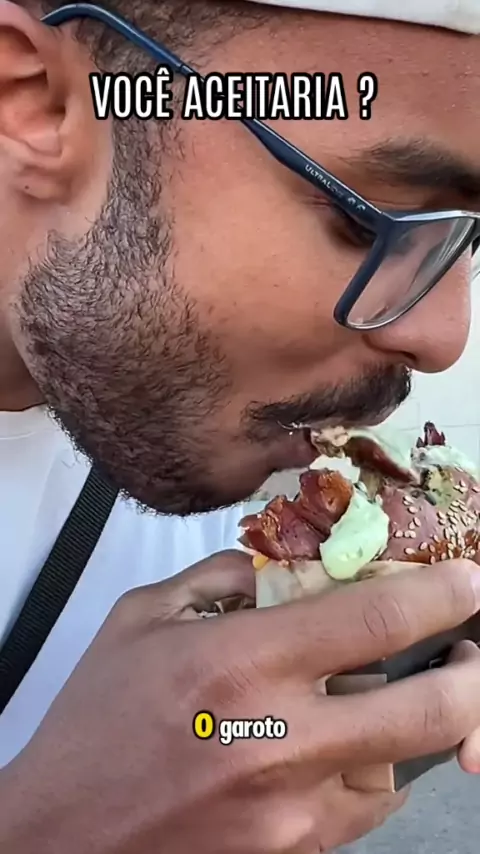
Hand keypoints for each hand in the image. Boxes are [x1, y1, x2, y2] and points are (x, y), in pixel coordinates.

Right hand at [2, 552, 479, 853]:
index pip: (375, 618)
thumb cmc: (97, 723)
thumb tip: (272, 572)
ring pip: (404, 764)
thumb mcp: (141, 619)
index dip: (440, 593)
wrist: (62, 838)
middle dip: (471, 674)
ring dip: (412, 727)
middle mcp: (282, 738)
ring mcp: (296, 809)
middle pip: (429, 708)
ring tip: (390, 698)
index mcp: (242, 663)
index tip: (468, 580)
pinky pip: (366, 808)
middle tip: (468, 653)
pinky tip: (344, 750)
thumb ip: (215, 580)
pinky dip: (372, 772)